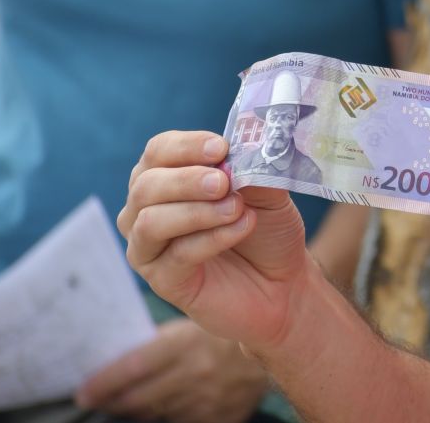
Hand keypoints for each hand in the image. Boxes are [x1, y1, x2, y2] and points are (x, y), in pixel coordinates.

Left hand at [76, 318, 266, 422]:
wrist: (273, 341)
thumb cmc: (218, 330)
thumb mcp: (187, 327)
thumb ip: (156, 347)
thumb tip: (114, 368)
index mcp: (185, 345)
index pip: (132, 370)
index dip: (103, 384)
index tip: (83, 393)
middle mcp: (195, 374)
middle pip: (139, 399)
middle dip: (113, 402)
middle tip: (95, 402)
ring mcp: (208, 399)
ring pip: (157, 413)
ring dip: (137, 410)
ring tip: (123, 404)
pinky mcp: (219, 416)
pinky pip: (181, 420)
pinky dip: (165, 414)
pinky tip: (157, 408)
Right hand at [119, 130, 312, 352]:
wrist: (283, 283)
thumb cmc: (267, 230)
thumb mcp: (267, 191)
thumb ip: (252, 168)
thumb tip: (243, 148)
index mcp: (166, 176)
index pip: (158, 151)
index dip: (186, 147)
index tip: (221, 148)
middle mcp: (145, 209)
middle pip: (145, 185)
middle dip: (186, 180)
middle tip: (223, 182)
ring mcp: (149, 247)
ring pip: (150, 222)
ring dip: (196, 211)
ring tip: (237, 208)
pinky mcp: (163, 281)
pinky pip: (176, 255)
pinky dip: (212, 239)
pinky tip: (242, 227)